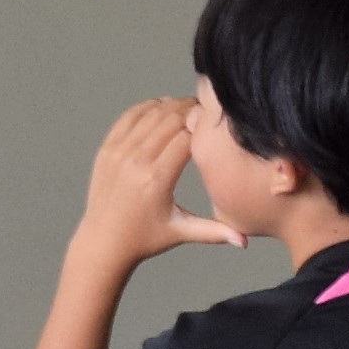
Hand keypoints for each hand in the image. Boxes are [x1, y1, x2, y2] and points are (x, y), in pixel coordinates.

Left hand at [74, 96, 240, 272]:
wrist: (103, 242)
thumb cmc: (145, 238)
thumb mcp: (181, 232)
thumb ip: (215, 232)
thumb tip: (244, 242)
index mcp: (157, 180)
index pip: (186, 137)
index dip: (203, 127)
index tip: (216, 125)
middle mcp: (136, 162)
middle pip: (169, 119)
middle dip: (190, 110)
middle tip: (206, 110)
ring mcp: (118, 153)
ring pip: (150, 114)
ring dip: (171, 105)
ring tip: (188, 107)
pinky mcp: (106, 149)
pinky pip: (128, 117)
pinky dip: (146, 107)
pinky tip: (161, 107)